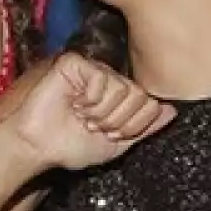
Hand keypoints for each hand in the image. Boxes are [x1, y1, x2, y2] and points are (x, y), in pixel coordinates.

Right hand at [1, 53, 175, 171]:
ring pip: (123, 89)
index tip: (110, 135)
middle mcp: (110, 80)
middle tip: (95, 126)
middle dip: (119, 121)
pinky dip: (89, 100)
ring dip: (102, 113)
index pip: (151, 104)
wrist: (38, 147)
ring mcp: (93, 70)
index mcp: (121, 96)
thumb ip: (145, 129)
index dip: (133, 126)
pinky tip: (74, 104)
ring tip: (83, 116)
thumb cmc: (70, 146)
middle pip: (140, 96)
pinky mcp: (75, 63)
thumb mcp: (118, 146)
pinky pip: (101, 79)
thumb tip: (172, 111)